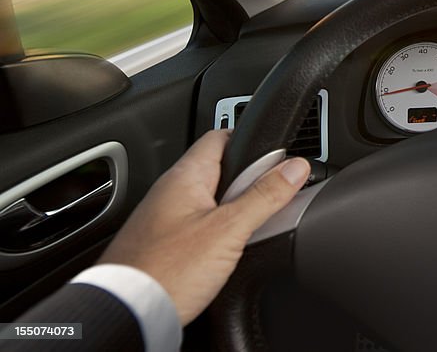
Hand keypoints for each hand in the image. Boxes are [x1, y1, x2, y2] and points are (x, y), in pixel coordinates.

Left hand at [100, 130, 309, 324]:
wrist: (128, 314)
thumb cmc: (166, 271)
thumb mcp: (228, 229)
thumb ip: (264, 196)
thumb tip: (294, 168)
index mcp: (185, 176)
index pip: (221, 136)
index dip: (251, 141)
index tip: (277, 157)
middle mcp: (172, 191)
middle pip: (222, 170)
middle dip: (249, 182)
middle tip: (271, 200)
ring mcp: (166, 218)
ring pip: (213, 201)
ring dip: (236, 210)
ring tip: (251, 230)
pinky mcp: (165, 243)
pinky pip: (201, 225)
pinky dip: (220, 232)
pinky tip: (229, 251)